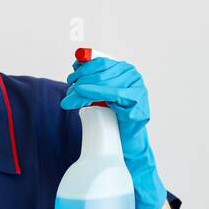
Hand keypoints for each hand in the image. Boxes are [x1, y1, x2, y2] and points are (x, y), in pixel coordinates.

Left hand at [60, 55, 168, 208]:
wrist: (125, 147)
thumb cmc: (111, 121)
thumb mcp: (98, 96)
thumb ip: (91, 79)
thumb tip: (77, 61)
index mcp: (126, 71)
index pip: (101, 61)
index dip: (84, 66)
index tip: (72, 75)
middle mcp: (134, 78)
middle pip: (101, 71)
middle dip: (81, 79)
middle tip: (69, 90)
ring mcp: (139, 91)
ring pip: (104, 82)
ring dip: (82, 88)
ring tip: (70, 98)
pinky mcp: (137, 106)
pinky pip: (113, 94)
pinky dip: (94, 93)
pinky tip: (82, 97)